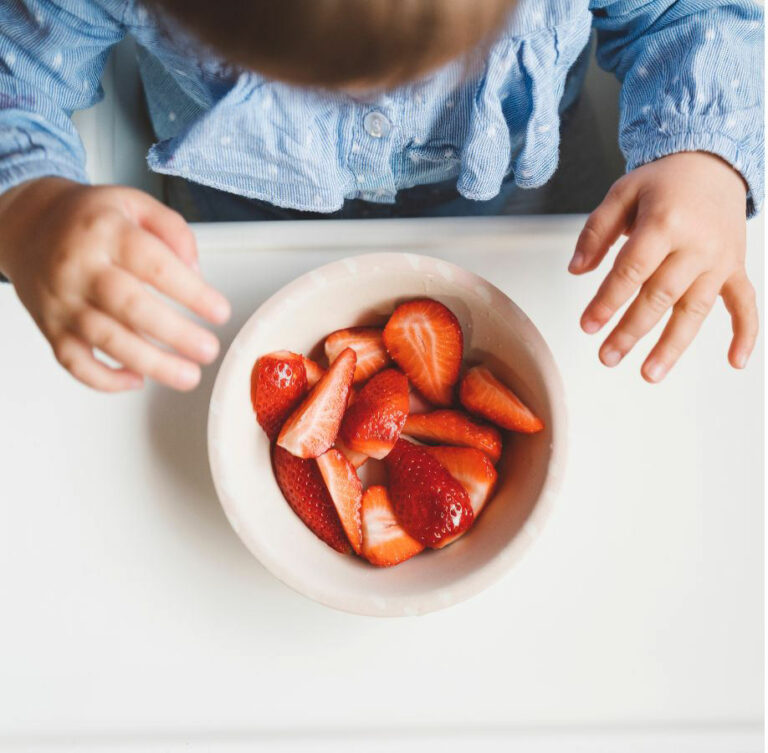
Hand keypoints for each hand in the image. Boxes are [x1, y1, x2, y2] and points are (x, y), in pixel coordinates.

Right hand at [0, 178, 229, 391]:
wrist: (29, 225)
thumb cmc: (89, 219)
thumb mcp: (136, 204)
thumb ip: (173, 231)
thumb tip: (195, 271)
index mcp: (107, 233)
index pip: (154, 264)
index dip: (191, 292)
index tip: (220, 312)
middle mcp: (81, 268)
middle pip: (129, 306)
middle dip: (175, 334)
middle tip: (208, 350)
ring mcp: (64, 301)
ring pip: (106, 339)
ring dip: (151, 363)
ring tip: (188, 375)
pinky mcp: (51, 328)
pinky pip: (73, 362)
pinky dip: (105, 379)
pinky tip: (137, 379)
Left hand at [569, 152, 757, 382]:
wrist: (713, 162)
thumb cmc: (663, 182)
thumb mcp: (621, 193)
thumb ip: (595, 232)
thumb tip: (576, 270)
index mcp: (665, 222)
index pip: (632, 270)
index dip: (608, 300)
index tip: (588, 325)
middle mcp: (697, 244)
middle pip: (661, 296)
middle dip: (631, 330)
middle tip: (606, 357)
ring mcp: (720, 259)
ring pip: (695, 309)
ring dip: (673, 345)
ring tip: (649, 374)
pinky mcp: (736, 267)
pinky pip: (745, 303)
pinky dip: (746, 333)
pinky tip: (736, 362)